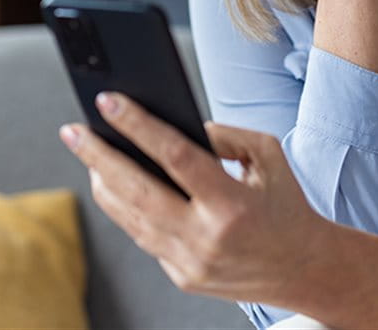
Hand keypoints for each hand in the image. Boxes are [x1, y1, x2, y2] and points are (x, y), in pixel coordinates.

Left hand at [58, 92, 336, 307]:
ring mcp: (190, 262)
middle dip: (98, 156)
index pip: (174, 156)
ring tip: (87, 152)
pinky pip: (143, 236)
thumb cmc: (285, 204)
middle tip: (72, 130)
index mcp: (232, 204)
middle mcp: (206, 238)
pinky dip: (124, 208)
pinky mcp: (182, 276)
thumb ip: (222, 135)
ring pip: (130, 217)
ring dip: (103, 182)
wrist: (304, 268)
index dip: (137, 125)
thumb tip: (175, 124)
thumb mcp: (267, 156)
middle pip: (137, 191)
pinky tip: (111, 183)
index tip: (108, 101)